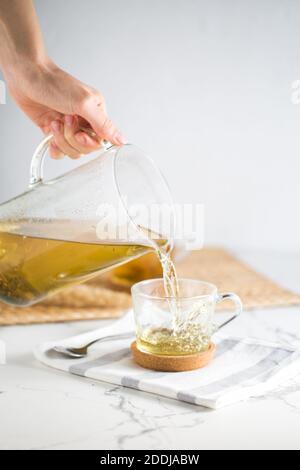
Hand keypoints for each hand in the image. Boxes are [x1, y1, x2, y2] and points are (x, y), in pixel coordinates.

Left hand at [6, 59, 125, 158]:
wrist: (27, 76)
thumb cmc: (54, 83)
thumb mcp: (84, 104)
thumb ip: (103, 124)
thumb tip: (122, 139)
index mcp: (96, 114)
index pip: (100, 141)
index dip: (88, 142)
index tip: (79, 133)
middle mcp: (84, 122)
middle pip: (85, 148)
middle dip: (72, 138)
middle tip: (64, 120)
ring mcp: (68, 127)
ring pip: (72, 151)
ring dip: (61, 140)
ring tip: (54, 123)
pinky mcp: (53, 131)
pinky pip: (58, 151)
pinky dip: (53, 147)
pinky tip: (49, 134)